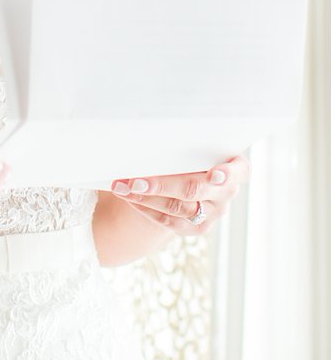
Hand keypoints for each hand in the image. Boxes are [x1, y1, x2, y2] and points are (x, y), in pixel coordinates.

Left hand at [110, 155, 248, 234]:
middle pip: (197, 189)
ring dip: (146, 197)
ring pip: (180, 207)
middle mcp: (227, 191)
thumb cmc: (183, 152)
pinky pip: (171, 222)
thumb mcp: (186, 143)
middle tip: (135, 181)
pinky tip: (130, 198)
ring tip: (121, 187)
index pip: (238, 170)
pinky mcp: (198, 227)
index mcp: (234, 166)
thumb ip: (179, 142)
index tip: (213, 175)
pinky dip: (147, 209)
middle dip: (163, 185)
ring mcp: (214, 211)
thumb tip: (147, 131)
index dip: (226, 173)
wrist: (176, 175)